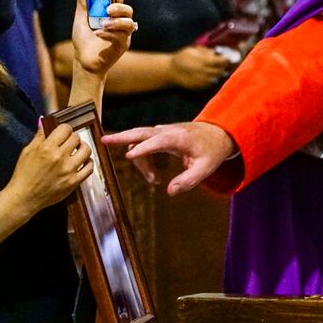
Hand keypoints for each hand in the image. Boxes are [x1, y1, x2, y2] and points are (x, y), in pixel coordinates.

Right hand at [8, 123, 92, 212]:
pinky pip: (89, 168)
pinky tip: (82, 162)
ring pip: (86, 151)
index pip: (65, 129)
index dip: (65, 129)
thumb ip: (39, 136)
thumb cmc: (23, 174)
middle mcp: (59, 157)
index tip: (63, 133)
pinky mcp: (73, 182)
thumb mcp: (27, 152)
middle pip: (76, 138)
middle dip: (73, 138)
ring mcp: (68, 170)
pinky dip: (88, 163)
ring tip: (77, 151)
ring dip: (83, 148)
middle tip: (69, 142)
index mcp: (47, 148)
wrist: (23, 198)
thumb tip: (43, 120)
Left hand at [71, 0, 136, 77]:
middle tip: (109, 9)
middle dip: (120, 8)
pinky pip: (121, 38)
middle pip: (129, 11)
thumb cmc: (84, 38)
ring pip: (129, 24)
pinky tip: (98, 34)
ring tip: (103, 24)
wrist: (83, 60)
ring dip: (116, 22)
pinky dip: (110, 34)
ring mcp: (123, 35)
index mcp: (112, 14)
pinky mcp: (122, 47)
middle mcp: (120, 23)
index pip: (120, 1)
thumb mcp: (81, 15)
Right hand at [102, 121, 235, 194]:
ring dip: (139, 159)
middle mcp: (167, 131)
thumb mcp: (205, 169)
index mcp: (179, 137)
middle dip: (121, 137)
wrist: (219, 134)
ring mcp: (163, 131)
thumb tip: (169, 192)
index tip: (129, 156)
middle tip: (103, 141)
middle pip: (140, 132)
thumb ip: (188, 181)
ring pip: (139, 139)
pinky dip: (141, 156)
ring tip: (153, 180)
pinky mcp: (160, 135)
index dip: (143, 149)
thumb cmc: (212, 151)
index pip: (156, 141)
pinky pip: (144, 143)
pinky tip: (150, 173)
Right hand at [168, 45, 232, 89]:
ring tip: (219, 68)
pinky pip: (211, 82)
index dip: (227, 60)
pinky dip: (213, 78)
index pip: (222, 62)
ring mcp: (203, 81)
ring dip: (219, 73)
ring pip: (217, 77)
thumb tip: (217, 52)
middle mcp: (205, 73)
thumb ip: (206, 51)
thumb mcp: (193, 50)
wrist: (171, 71)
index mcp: (204, 62)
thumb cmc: (182, 57)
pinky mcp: (200, 87)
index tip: (229, 57)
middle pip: (221, 70)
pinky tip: (210, 74)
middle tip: (227, 63)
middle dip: (225, 67)